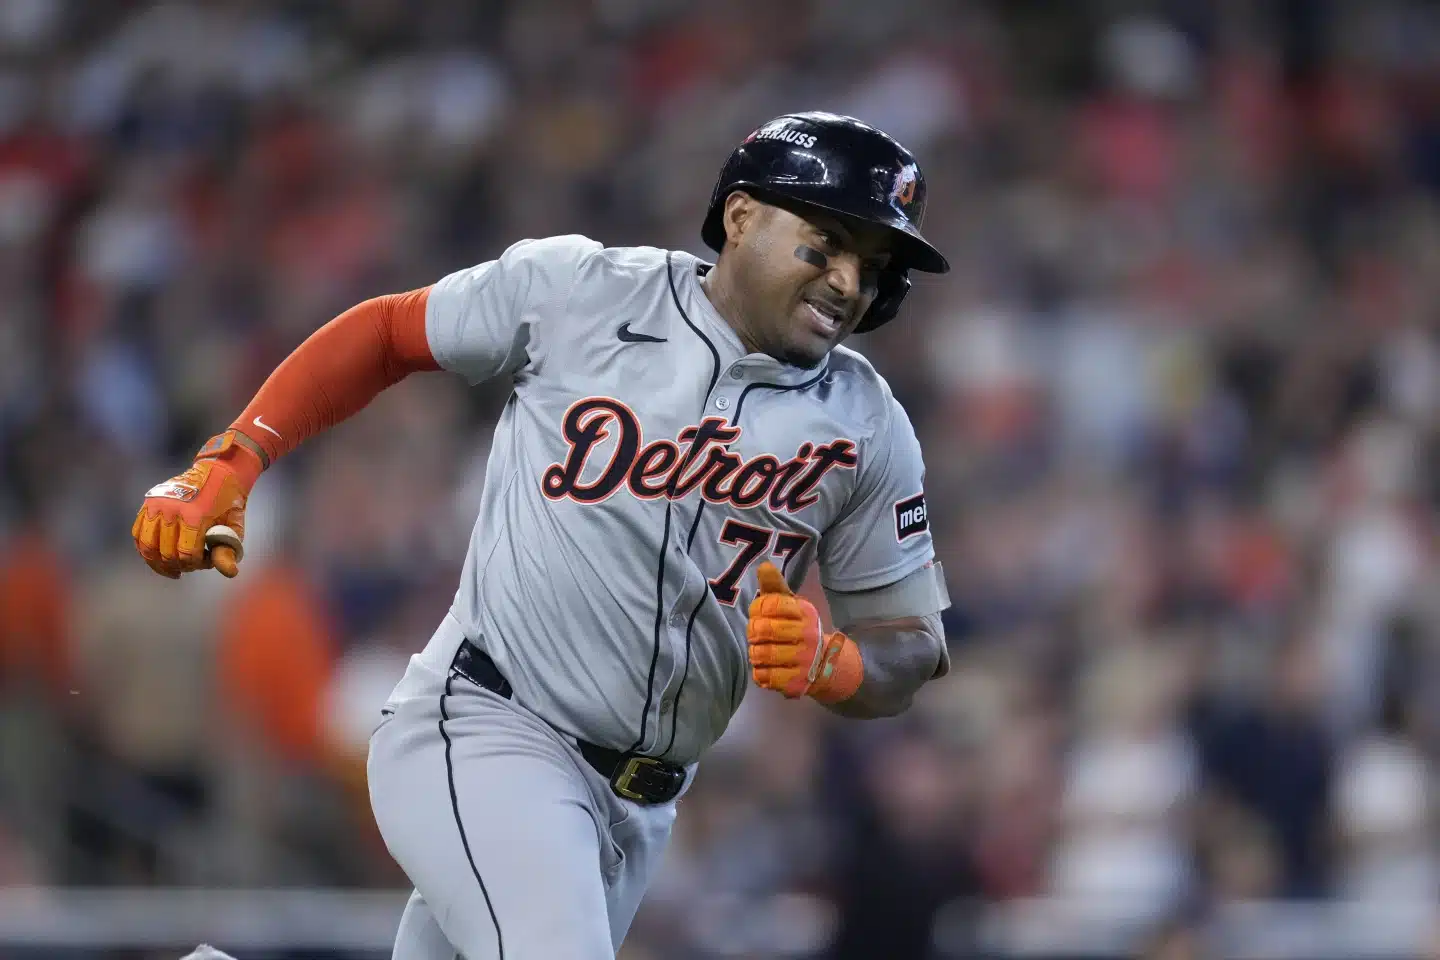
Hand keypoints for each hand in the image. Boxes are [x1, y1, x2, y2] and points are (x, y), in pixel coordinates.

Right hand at [132, 430, 262, 578]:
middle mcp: (171, 509)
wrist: (218, 471)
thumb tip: (230, 573)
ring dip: (158, 562)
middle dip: (180, 564)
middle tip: (191, 563)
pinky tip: (157, 556)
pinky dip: (145, 549)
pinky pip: (138, 533)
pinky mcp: (148, 503)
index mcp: (194, 515)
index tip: (206, 561)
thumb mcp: (235, 525)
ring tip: (172, 567)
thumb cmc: (229, 501)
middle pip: (166, 553)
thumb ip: (229, 549)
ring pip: (147, 546)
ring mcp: (156, 505)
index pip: (186, 554)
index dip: (196, 564)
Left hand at [746, 561, 861, 701]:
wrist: (827, 665)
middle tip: (756, 636)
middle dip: (752, 633)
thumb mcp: (790, 606)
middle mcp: (808, 635)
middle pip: (762, 630)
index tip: (759, 614)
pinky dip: (759, 673)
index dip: (757, 610)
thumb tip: (763, 565)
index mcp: (805, 612)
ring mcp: (804, 661)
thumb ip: (775, 586)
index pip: (769, 604)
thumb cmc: (799, 629)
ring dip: (754, 654)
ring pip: (761, 655)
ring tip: (760, 652)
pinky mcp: (797, 683)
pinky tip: (766, 668)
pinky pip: (764, 677)